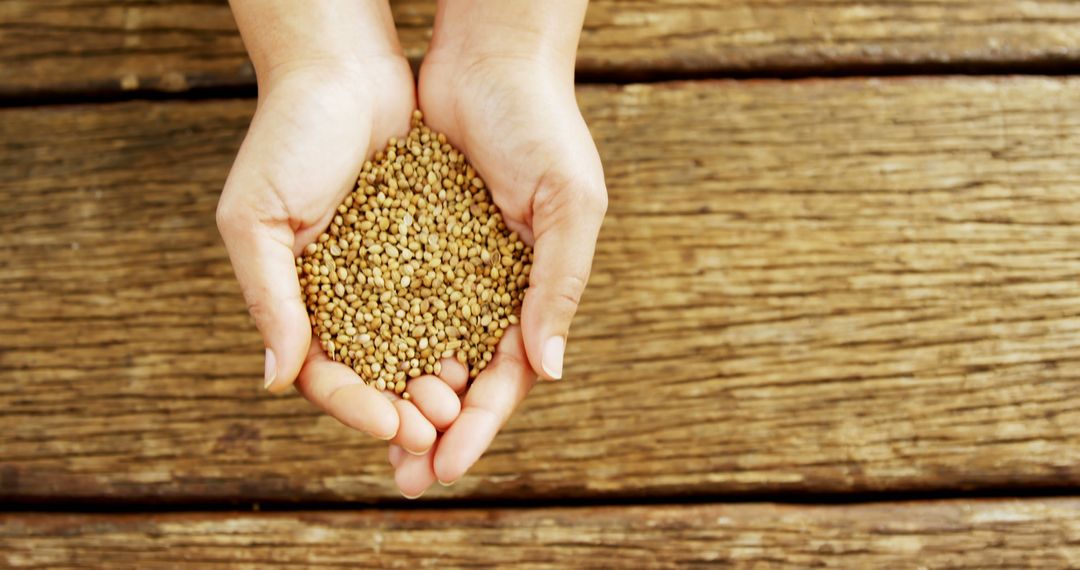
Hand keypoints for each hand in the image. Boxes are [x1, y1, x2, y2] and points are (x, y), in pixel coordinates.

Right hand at [216, 55, 450, 450]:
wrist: (344, 70)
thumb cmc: (288, 138)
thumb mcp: (258, 219)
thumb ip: (270, 298)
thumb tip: (277, 380)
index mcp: (300, 302)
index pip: (328, 375)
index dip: (357, 406)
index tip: (391, 424)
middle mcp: (349, 298)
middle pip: (380, 375)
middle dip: (407, 410)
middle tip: (438, 430)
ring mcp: (393, 276)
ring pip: (421, 348)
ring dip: (440, 383)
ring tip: (463, 400)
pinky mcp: (434, 249)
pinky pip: (452, 302)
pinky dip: (464, 334)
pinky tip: (483, 355)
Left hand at [387, 35, 607, 495]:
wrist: (488, 58)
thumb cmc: (542, 126)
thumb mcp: (569, 206)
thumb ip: (559, 286)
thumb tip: (547, 370)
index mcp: (537, 292)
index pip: (508, 378)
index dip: (479, 427)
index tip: (446, 467)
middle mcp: (491, 290)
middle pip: (461, 378)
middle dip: (434, 430)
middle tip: (404, 477)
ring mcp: (449, 269)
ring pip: (421, 350)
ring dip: (400, 398)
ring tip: (373, 440)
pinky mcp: (408, 241)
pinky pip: (388, 301)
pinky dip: (373, 341)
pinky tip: (349, 372)